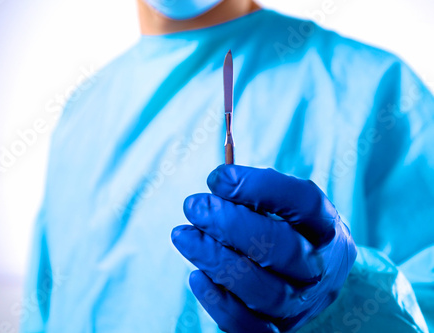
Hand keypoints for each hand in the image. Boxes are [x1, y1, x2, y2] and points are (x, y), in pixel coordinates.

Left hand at [171, 165, 356, 331]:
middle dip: (229, 224)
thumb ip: (256, 193)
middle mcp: (322, 269)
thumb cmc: (288, 232)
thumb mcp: (285, 207)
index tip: (217, 178)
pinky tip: (196, 276)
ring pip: (263, 291)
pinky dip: (219, 302)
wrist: (311, 281)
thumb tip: (218, 182)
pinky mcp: (278, 330)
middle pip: (282, 249)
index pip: (304, 203)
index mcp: (327, 229)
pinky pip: (249, 326)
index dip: (259, 186)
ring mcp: (302, 305)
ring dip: (216, 260)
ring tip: (183, 236)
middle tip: (193, 206)